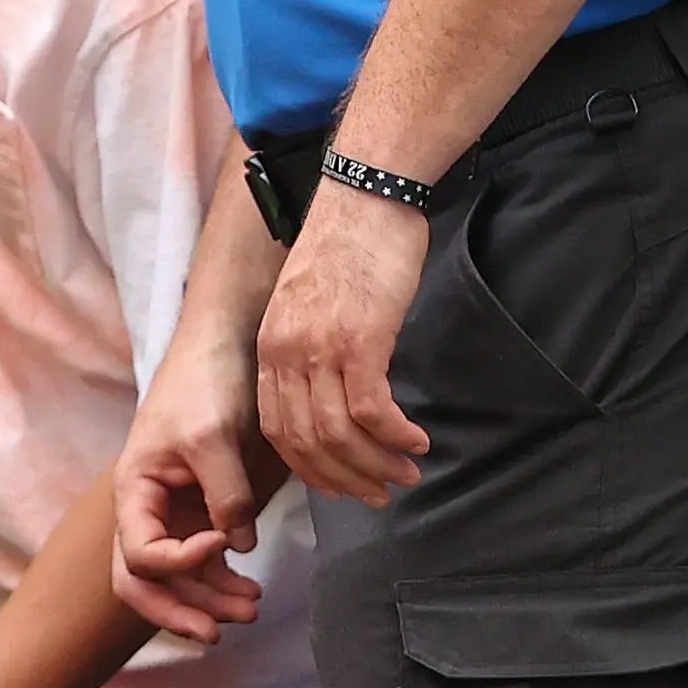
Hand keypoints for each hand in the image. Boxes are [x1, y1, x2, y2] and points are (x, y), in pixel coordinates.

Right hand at [114, 310, 281, 644]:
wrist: (224, 347)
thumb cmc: (204, 384)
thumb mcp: (212, 437)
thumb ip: (224, 494)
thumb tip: (239, 546)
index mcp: (134, 491)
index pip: (139, 553)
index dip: (178, 563)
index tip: (220, 544)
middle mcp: (147, 510)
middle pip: (144, 581)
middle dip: (179, 610)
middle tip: (219, 631)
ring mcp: (174, 514)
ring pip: (178, 578)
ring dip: (210, 600)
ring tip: (252, 608)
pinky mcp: (202, 511)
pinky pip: (203, 562)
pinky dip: (223, 581)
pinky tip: (252, 588)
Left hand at [252, 184, 432, 508]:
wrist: (366, 193)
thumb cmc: (349, 244)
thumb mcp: (310, 302)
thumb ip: (311, 347)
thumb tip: (335, 389)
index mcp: (271, 347)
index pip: (277, 430)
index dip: (310, 468)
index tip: (341, 485)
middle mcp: (286, 353)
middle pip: (306, 443)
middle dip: (345, 479)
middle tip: (381, 494)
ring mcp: (320, 348)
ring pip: (338, 434)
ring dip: (376, 463)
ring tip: (407, 473)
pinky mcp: (359, 339)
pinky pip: (371, 409)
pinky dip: (394, 434)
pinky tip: (416, 441)